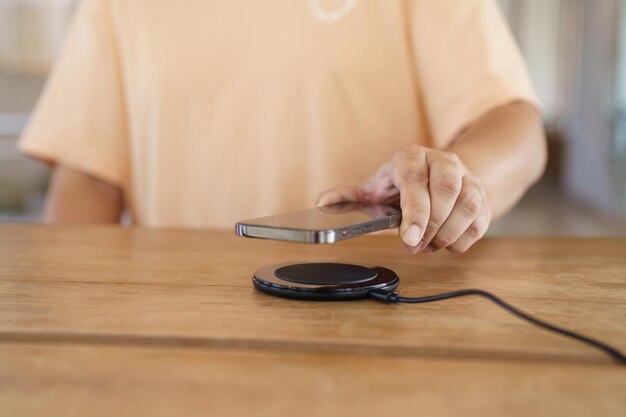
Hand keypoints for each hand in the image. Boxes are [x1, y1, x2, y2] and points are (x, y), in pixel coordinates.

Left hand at [316, 145, 491, 252]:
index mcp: (412, 158)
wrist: (442, 173)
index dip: (415, 212)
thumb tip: (322, 203)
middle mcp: (443, 162)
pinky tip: (444, 243)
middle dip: (432, 225)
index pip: (416, 181)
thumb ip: (349, 197)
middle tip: (415, 246)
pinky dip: (462, 240)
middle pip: (447, 190)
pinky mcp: (483, 197)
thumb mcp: (375, 188)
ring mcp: (468, 178)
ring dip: (448, 234)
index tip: (408, 239)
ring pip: (468, 206)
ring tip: (428, 246)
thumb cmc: (402, 185)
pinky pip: (480, 222)